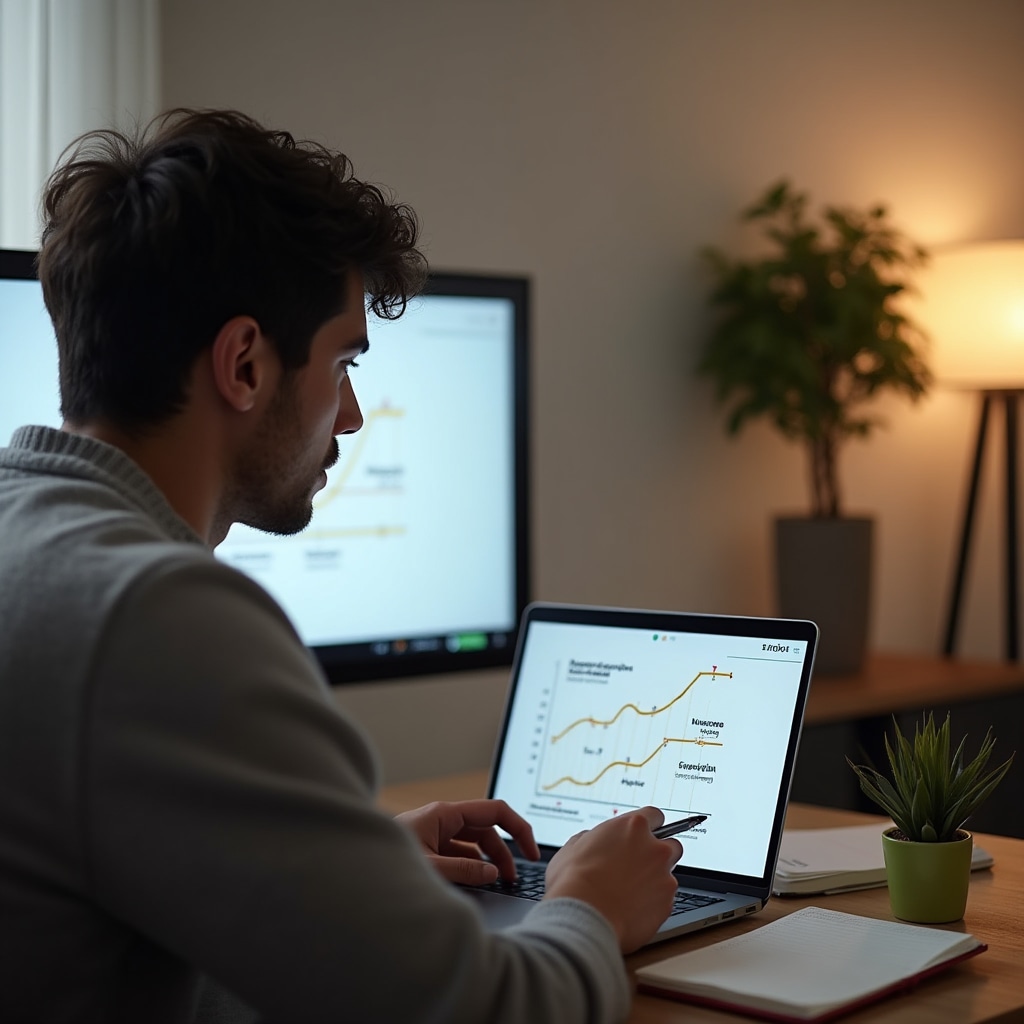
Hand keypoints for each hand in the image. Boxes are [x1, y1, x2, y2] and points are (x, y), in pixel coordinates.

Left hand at [396, 799, 540, 885]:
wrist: (350, 867)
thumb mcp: (430, 867)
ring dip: (486, 862)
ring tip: (496, 884)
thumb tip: (492, 874)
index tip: (532, 852)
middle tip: (512, 880)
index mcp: (445, 814)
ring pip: (473, 844)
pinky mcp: (428, 849)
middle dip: (503, 852)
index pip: (495, 812)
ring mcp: (435, 834)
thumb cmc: (383, 861)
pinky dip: (470, 867)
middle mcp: (442, 820)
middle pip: (486, 830)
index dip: (518, 829)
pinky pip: (458, 854)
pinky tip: (474, 884)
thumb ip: (464, 871)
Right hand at [544, 806, 682, 952]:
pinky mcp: (667, 905)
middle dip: (658, 854)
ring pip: (668, 875)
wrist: (584, 918)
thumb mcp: (574, 846)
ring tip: (629, 893)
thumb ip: (593, 838)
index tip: (643, 835)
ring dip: (654, 881)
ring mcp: (664, 878)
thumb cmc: (574, 882)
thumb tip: (594, 843)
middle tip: (638, 865)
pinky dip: (652, 904)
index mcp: (633, 827)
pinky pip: (664, 901)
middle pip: (671, 845)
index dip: (648, 826)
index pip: (655, 815)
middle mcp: (655, 849)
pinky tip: (631, 908)